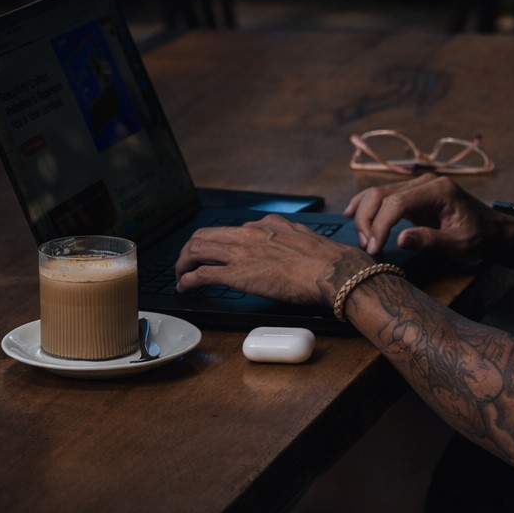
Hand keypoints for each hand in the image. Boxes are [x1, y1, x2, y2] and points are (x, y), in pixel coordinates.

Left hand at [173, 215, 369, 306]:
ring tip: (181, 277)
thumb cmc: (327, 260)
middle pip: (204, 235)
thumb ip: (289, 236)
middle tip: (186, 265)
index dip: (215, 242)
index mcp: (266, 224)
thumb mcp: (304, 237)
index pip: (230, 229)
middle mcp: (249, 233)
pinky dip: (188, 280)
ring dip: (182, 264)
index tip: (212, 253)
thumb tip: (287, 240)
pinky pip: (201, 274)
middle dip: (189, 251)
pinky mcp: (237, 274)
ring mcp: (241, 252)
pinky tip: (185, 288)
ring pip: (196, 250)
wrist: (332, 271)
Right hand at [345, 174, 513, 263]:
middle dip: (368, 219)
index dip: (381, 224)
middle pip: (382, 194)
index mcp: (438, 190)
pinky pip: (384, 196)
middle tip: (367, 246)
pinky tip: (352, 213)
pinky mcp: (413, 195)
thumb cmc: (480, 237)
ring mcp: (417, 186)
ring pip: (379, 193)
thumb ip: (430, 240)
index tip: (374, 247)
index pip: (397, 201)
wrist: (493, 230)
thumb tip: (400, 239)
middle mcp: (425, 182)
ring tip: (363, 239)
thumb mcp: (459, 244)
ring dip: (365, 214)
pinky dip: (367, 205)